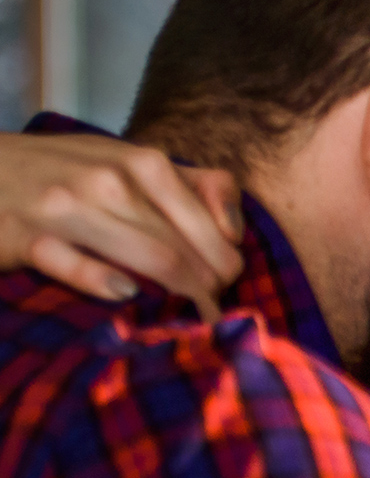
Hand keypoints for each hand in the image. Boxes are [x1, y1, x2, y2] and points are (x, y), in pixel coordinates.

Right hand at [0, 131, 243, 313]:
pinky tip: (127, 295)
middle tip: (213, 312)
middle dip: (207, 289)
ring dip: (178, 295)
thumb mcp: (131, 160)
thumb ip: (194, 185)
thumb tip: (236, 232)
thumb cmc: (72, 169)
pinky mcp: (25, 237)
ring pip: (148, 258)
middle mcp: (108, 181)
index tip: (229, 286)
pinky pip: (76, 267)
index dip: (227, 264)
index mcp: (142, 163)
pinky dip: (108, 285)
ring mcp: (65, 208)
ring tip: (189, 317)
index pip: (208, 224)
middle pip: (182, 249)